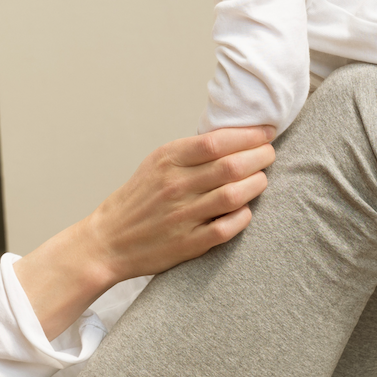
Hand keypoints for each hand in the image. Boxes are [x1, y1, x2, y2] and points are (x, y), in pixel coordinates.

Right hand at [14, 126, 275, 339]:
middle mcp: (175, 185)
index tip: (266, 133)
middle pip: (231, 166)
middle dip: (260, 157)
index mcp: (167, 160)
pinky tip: (246, 210)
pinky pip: (226, 227)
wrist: (107, 241)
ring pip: (233, 194)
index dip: (249, 135)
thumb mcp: (156, 164)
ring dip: (256, 184)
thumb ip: (190, 152)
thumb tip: (234, 138)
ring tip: (262, 179)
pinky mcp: (187, 243)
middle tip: (269, 155)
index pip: (217, 141)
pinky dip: (242, 217)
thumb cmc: (138, 200)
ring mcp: (182, 215)